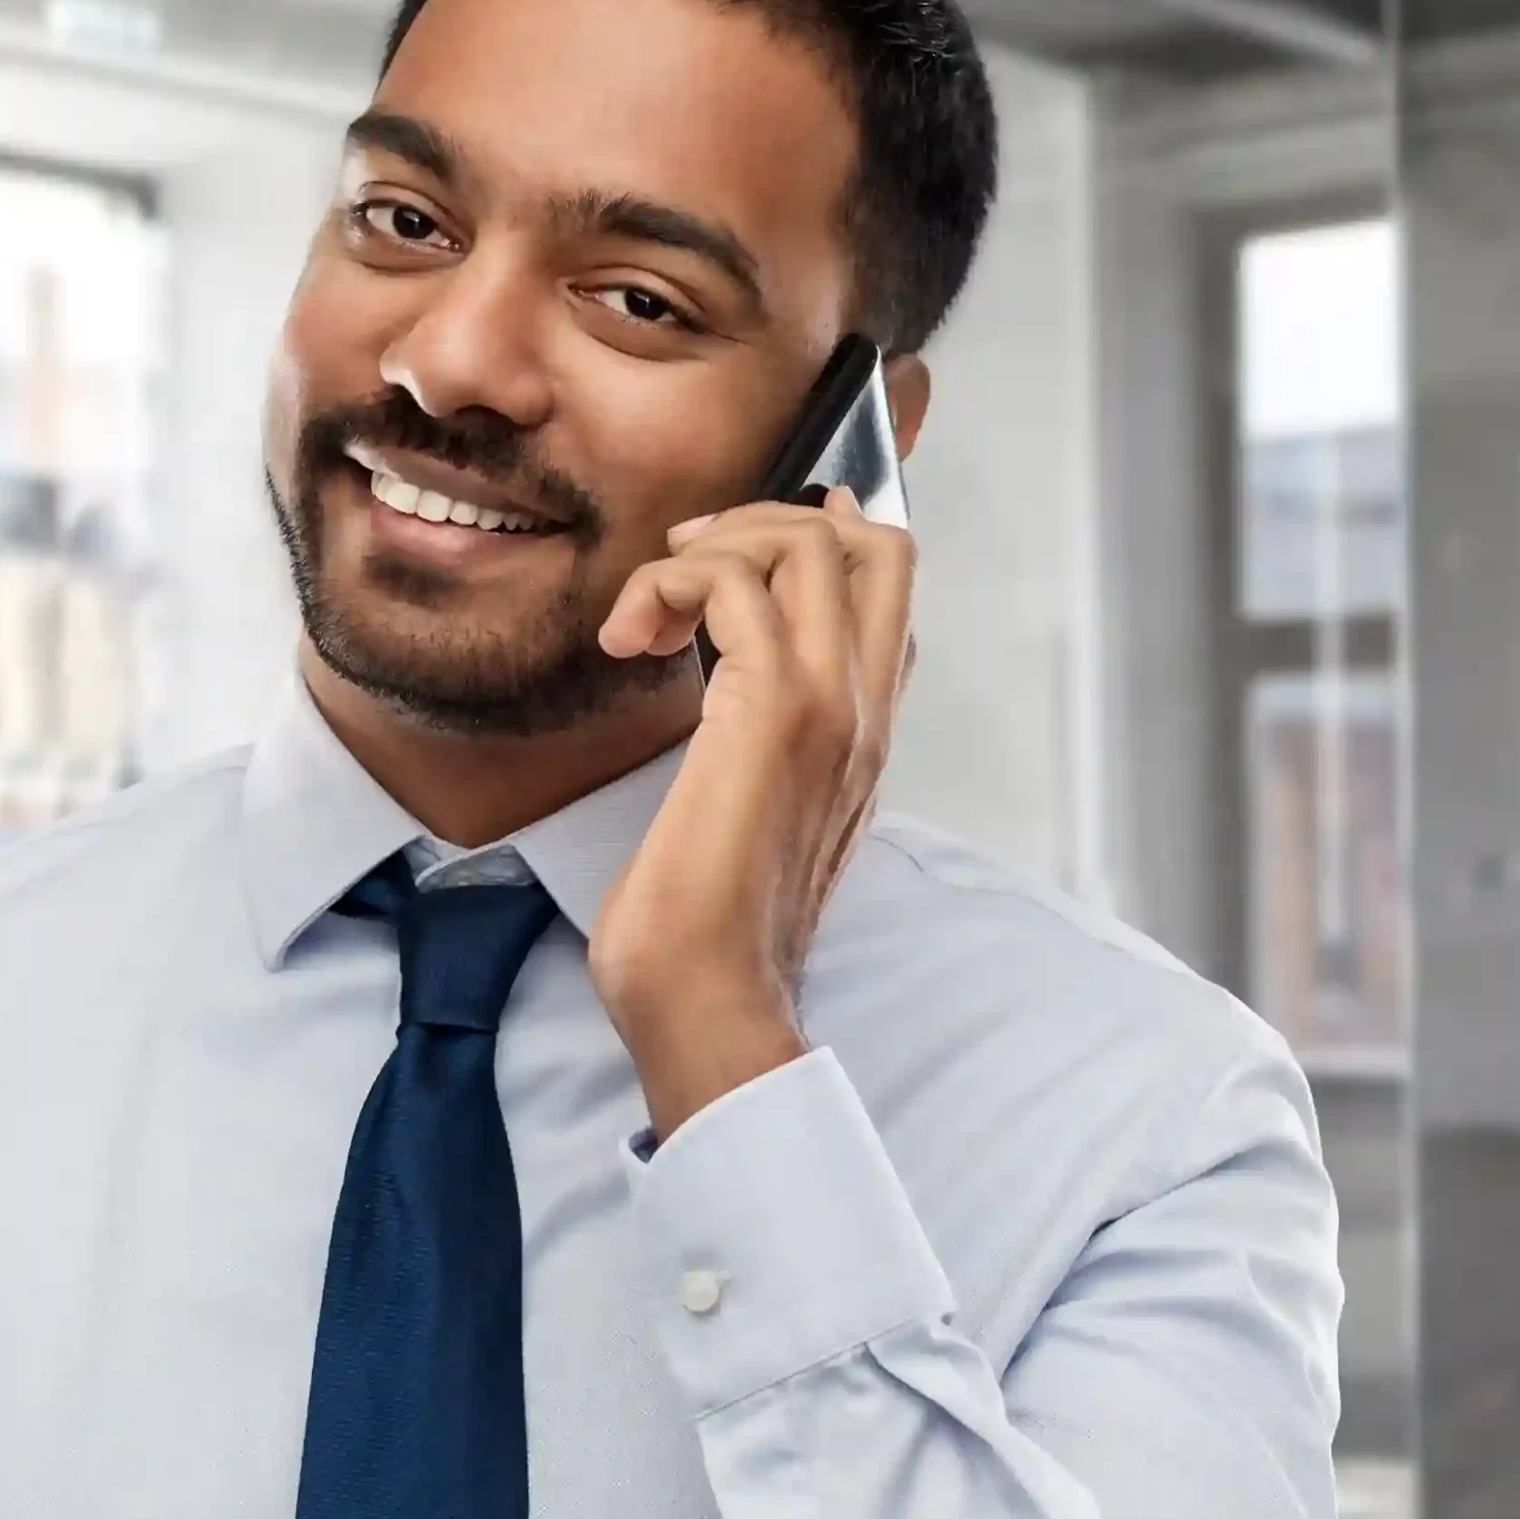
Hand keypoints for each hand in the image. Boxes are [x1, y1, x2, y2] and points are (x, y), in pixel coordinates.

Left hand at [588, 488, 914, 1140]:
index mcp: (866, 735)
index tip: (723, 557)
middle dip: (766, 519)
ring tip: (647, 615)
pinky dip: (667, 583)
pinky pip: (731, 581)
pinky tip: (629, 643)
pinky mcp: (771, 710)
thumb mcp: (747, 820)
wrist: (708, 999)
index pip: (890, 586)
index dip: (817, 537)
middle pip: (870, 540)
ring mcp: (830, 705)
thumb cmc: (708, 930)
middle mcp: (866, 710)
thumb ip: (758, 753)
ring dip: (708, 549)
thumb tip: (723, 699)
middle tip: (684, 569)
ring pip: (805, 541)